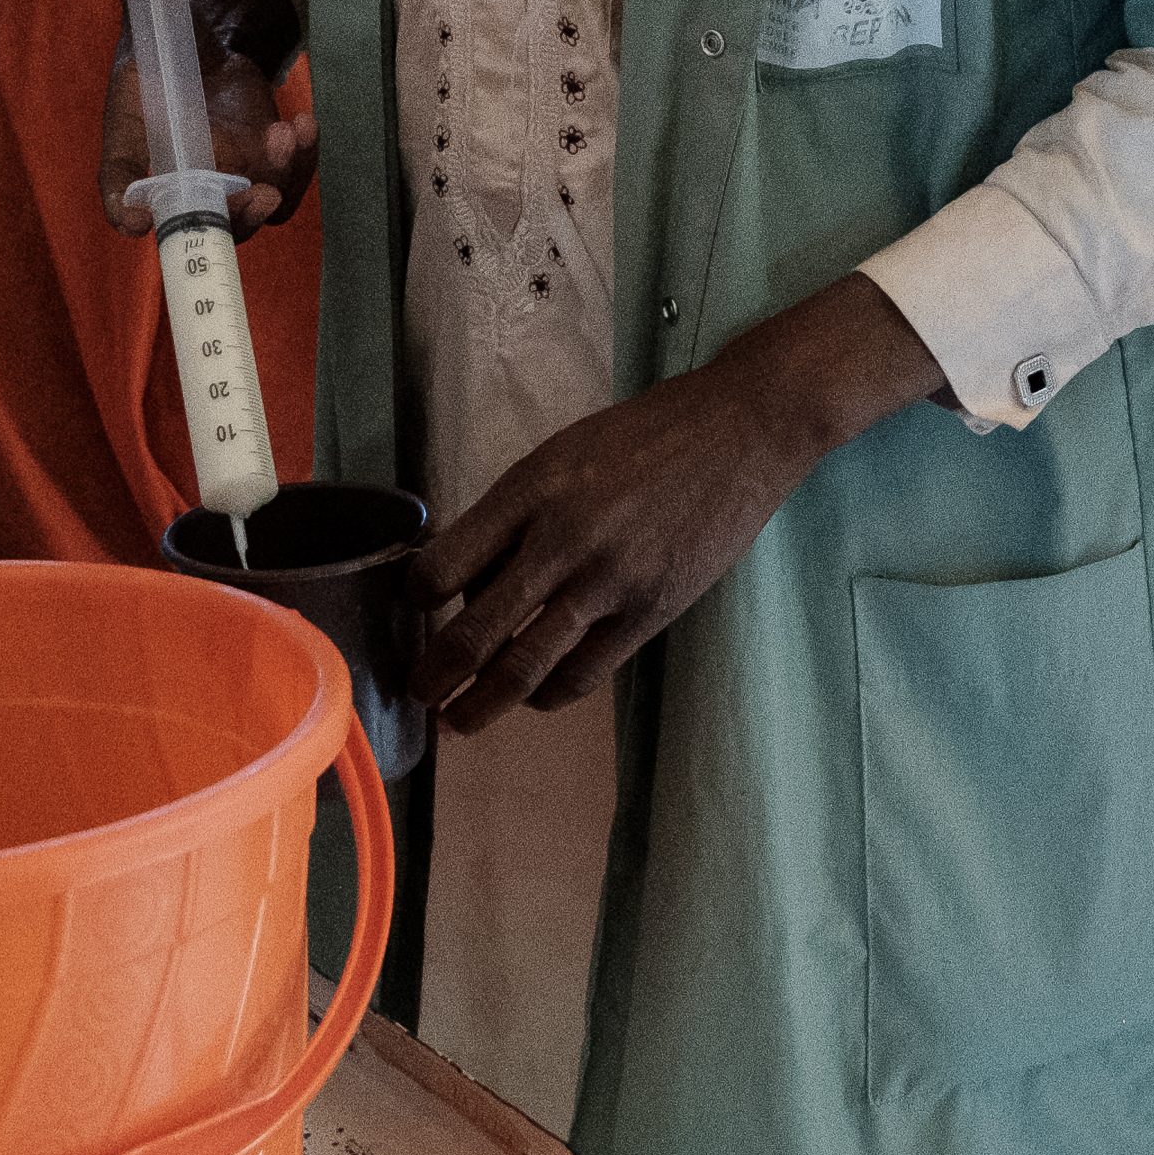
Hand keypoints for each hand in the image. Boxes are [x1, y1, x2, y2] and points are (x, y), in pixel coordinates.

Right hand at [98, 0, 315, 235]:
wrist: (206, 43)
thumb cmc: (166, 30)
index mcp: (131, 140)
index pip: (119, 189)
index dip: (126, 209)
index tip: (140, 221)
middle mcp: (174, 173)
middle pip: (193, 221)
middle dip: (225, 217)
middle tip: (252, 195)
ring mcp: (221, 178)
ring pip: (248, 213)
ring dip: (275, 189)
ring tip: (290, 140)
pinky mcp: (261, 172)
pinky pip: (285, 188)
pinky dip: (302, 167)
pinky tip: (309, 126)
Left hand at [413, 274, 943, 735]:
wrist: (739, 433)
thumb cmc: (646, 435)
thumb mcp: (562, 453)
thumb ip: (515, 511)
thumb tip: (470, 572)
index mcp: (531, 490)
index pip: (444, 565)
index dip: (416, 596)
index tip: (414, 606)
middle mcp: (562, 540)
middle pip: (477, 632)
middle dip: (436, 674)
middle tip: (418, 692)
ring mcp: (608, 584)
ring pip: (526, 667)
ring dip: (483, 704)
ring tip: (458, 721)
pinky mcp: (649, 613)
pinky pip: (584, 674)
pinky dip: (548, 693)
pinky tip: (534, 695)